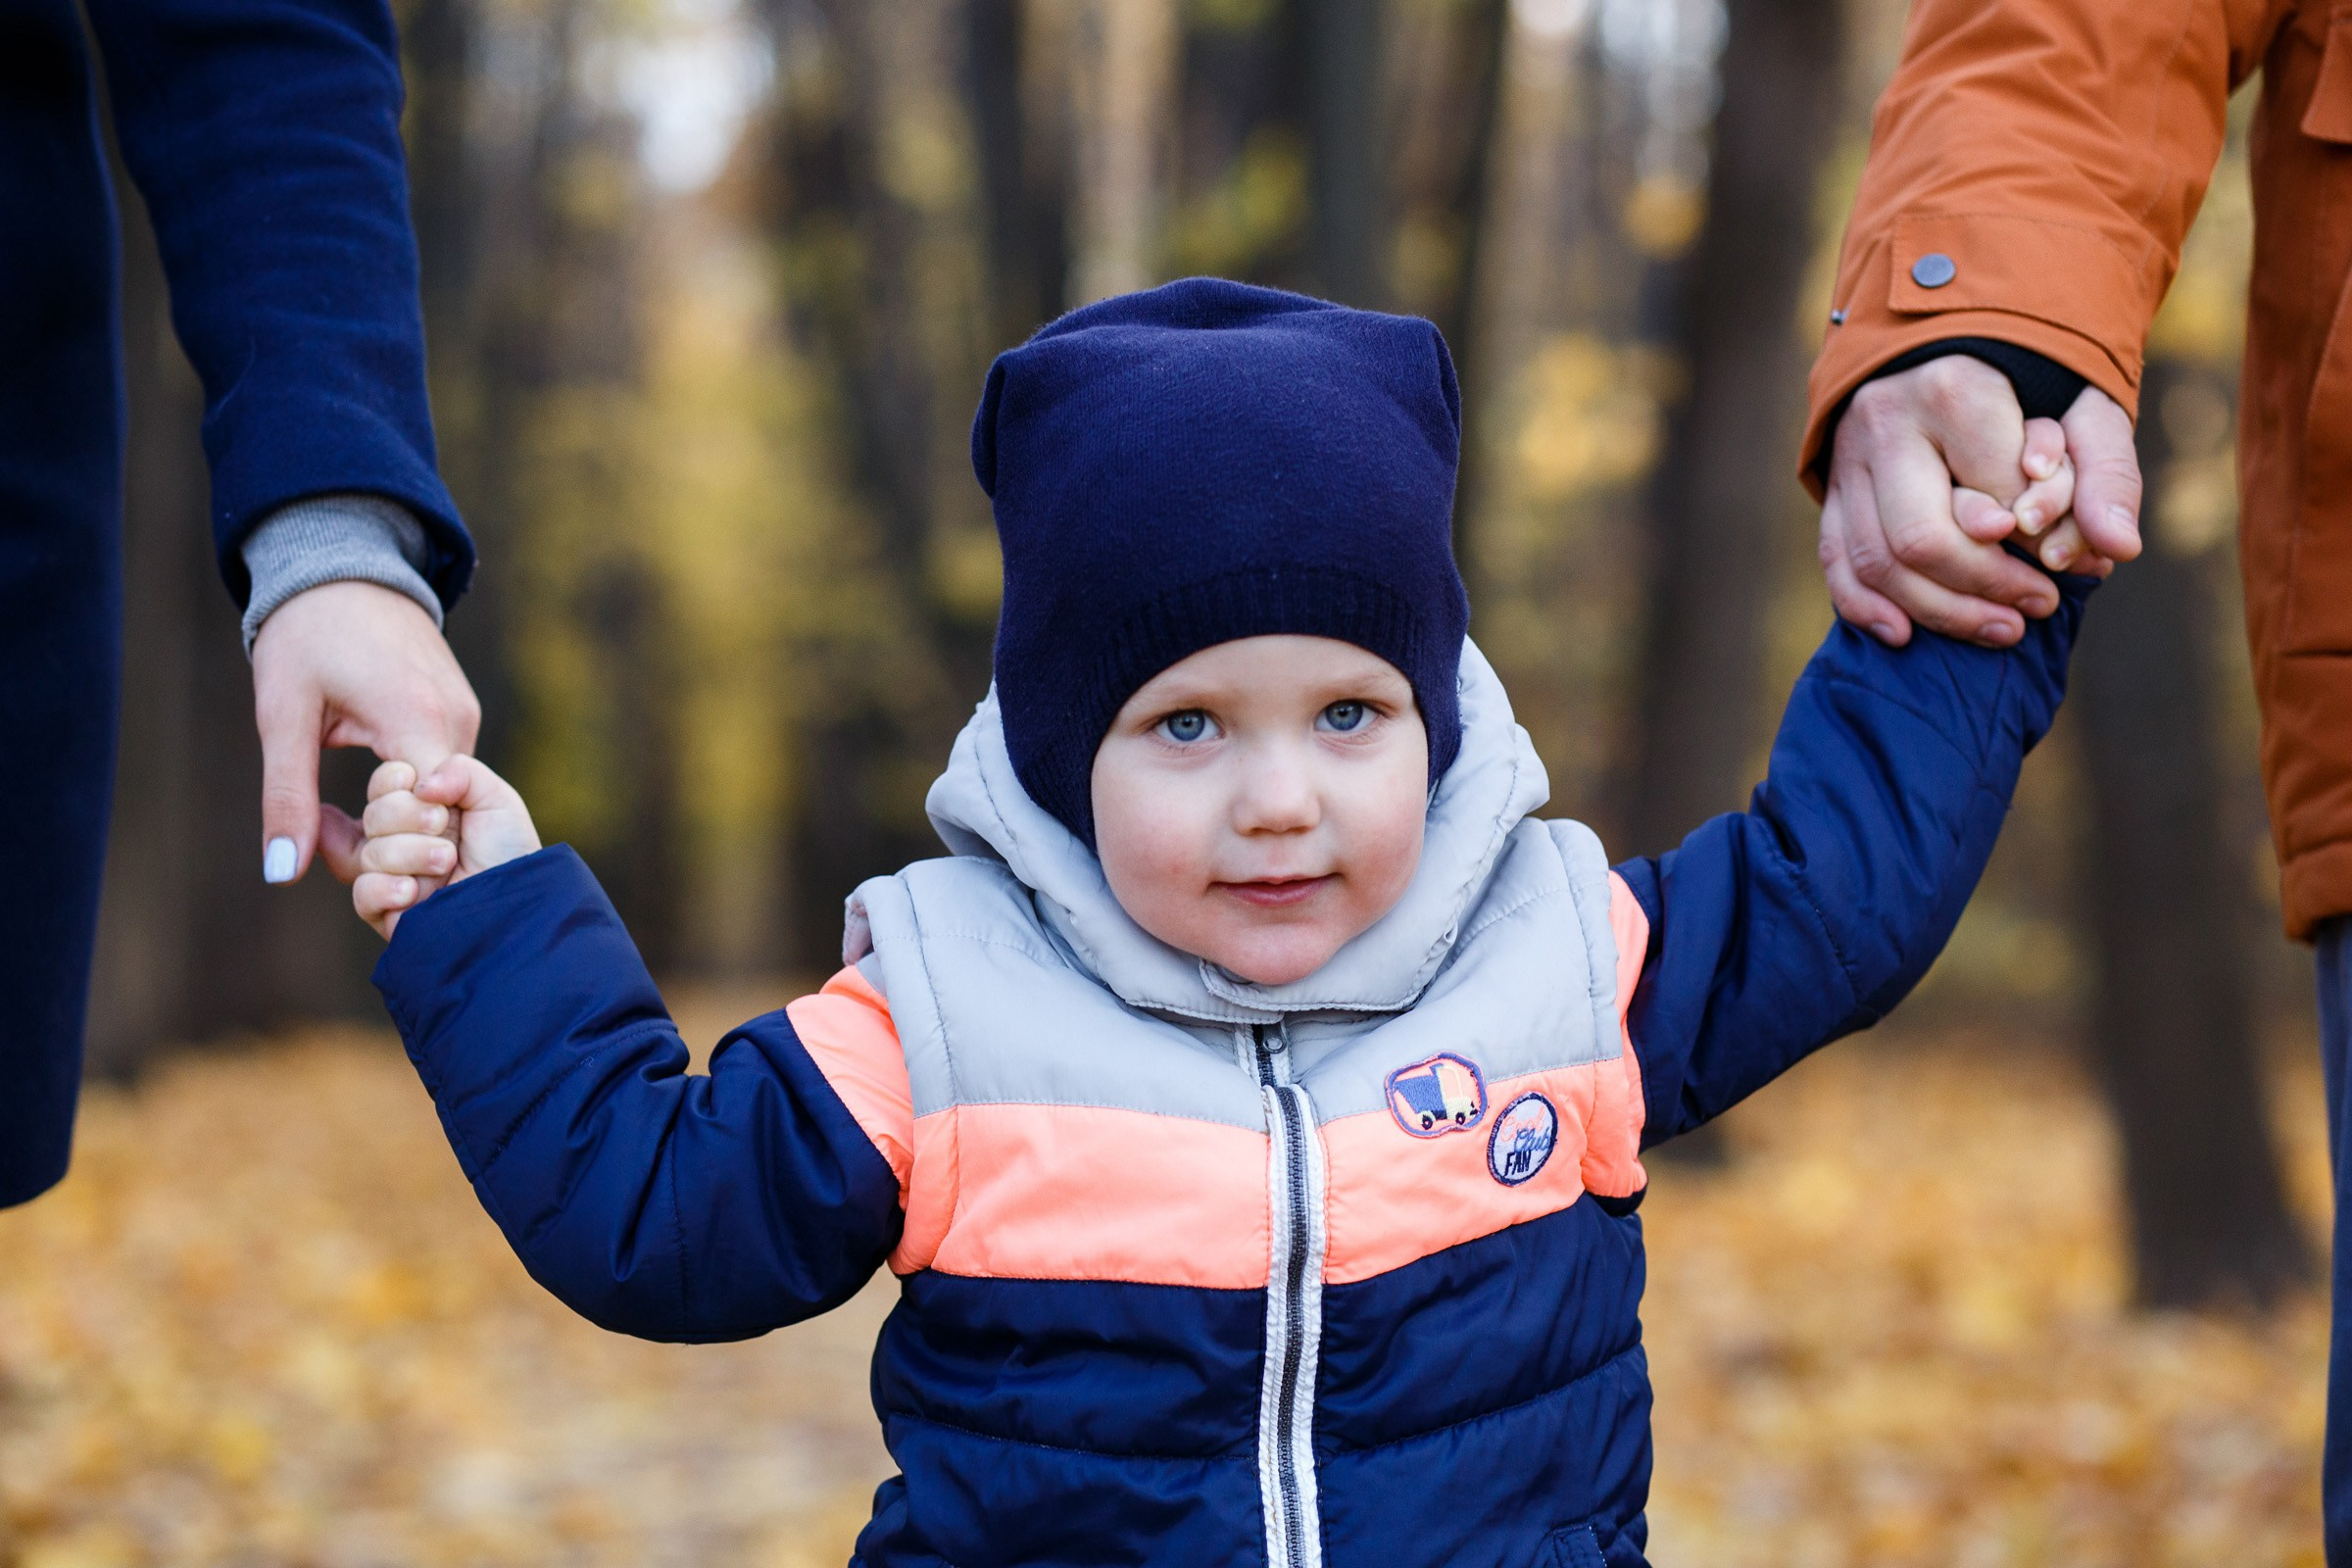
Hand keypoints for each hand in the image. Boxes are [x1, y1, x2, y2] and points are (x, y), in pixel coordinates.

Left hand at [252, 580, 479, 884]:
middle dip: (394, 837)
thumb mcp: (283, 717)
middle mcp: (456, 720)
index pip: (428, 818)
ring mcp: (465, 713)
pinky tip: (375, 779)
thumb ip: (287, 797)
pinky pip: (446, 768)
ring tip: (352, 807)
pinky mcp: (463, 708)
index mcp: (415, 720)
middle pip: (440, 812)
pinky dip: (415, 786)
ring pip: (446, 794)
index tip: (347, 850)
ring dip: (403, 811)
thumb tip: (282, 874)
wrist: (342, 564)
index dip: (391, 846)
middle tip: (338, 834)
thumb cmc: (305, 635)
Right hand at [354, 756, 540, 938]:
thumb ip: (460, 771)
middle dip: (409, 816)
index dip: (394, 779)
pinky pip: (363, 894)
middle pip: (373, 816)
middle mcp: (400, 840)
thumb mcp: (495, 798)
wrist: (519, 899)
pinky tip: (412, 891)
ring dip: (411, 853)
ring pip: (371, 854)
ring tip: (447, 861)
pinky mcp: (389, 912)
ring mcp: (392, 876)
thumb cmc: (509, 849)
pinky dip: (384, 888)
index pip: (383, 784)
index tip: (418, 784)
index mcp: (420, 808)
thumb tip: (420, 785)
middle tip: (443, 826)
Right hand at [1820, 357, 2141, 647]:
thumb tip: (2117, 549)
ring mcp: (1848, 459)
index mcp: (1953, 389)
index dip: (2036, 539)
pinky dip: (1867, 607)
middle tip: (2041, 605)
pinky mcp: (1830, 489)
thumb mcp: (2085, 410)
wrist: (1946, 345)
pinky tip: (1906, 635)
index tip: (2070, 561)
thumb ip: (2108, 474)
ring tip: (2003, 628)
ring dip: (1941, 612)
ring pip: (1877, 561)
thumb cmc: (2028, 385)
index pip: (1995, 495)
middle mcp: (1886, 422)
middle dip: (1987, 586)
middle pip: (1923, 537)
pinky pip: (1837, 562)